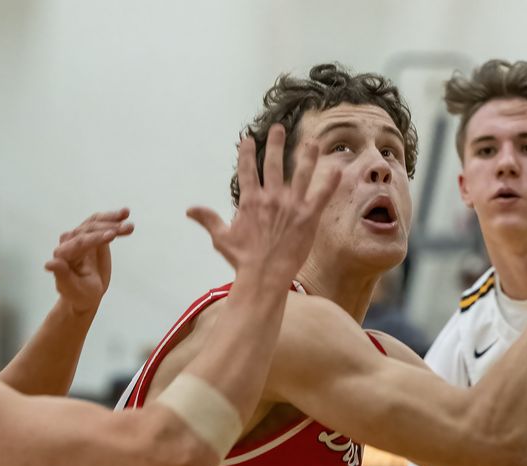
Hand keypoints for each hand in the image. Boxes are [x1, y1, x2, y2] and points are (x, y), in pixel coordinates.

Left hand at [46, 209, 134, 314]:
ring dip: (113, 220)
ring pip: (96, 223)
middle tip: (128, 228)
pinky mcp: (91, 234)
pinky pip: (102, 223)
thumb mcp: (71, 288)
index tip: (112, 236)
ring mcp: (80, 236)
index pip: (79, 242)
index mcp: (62, 254)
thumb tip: (50, 263)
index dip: (95, 238)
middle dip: (109, 228)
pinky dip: (113, 218)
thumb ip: (62, 275)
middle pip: (89, 229)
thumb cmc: (78, 293)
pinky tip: (125, 213)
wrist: (86, 293)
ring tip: (130, 223)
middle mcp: (69, 242)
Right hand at [187, 125, 341, 288]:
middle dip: (276, 144)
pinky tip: (337, 169)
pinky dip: (330, 182)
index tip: (247, 139)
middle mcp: (271, 198)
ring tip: (311, 143)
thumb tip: (189, 210)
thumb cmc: (243, 259)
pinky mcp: (308, 217)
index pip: (247, 170)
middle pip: (274, 164)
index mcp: (250, 201)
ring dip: (307, 157)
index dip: (246, 153)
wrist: (264, 275)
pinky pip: (322, 195)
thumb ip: (208, 219)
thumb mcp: (221, 237)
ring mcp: (291, 205)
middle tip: (279, 129)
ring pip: (301, 174)